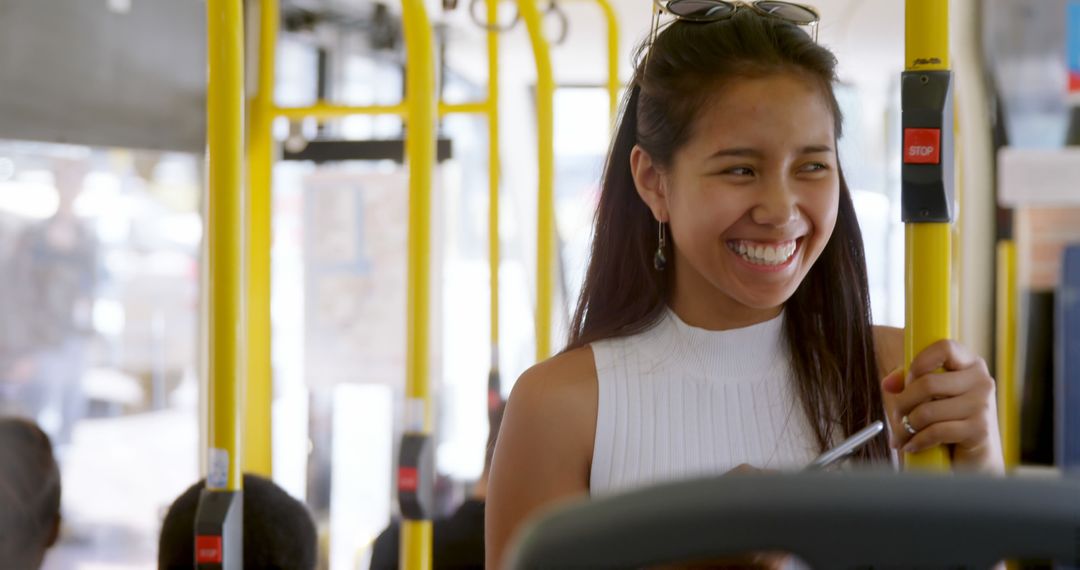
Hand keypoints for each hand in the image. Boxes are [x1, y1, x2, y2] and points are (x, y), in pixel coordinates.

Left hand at [881, 339, 1003, 473]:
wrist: (978, 457)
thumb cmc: (950, 419)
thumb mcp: (931, 395)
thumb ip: (909, 381)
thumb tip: (888, 384)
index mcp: (970, 364)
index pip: (944, 348)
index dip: (919, 363)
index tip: (909, 381)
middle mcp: (981, 381)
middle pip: (928, 383)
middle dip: (903, 403)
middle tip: (897, 416)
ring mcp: (983, 405)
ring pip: (928, 411)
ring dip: (907, 427)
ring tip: (902, 435)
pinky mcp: (980, 429)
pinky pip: (936, 431)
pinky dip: (918, 441)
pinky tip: (912, 445)